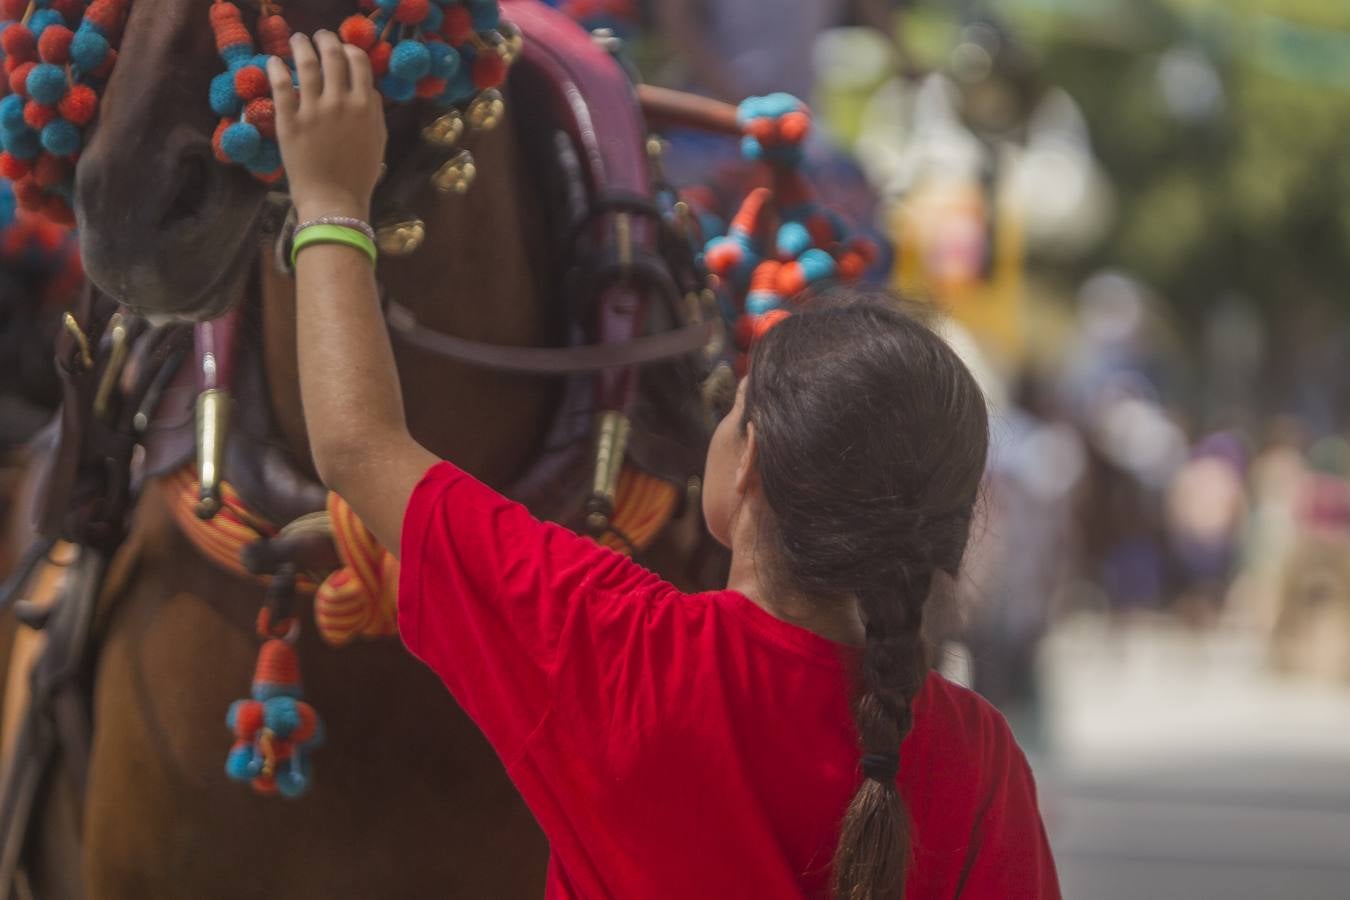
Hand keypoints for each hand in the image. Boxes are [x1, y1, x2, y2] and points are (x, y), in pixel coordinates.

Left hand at [268, 32, 386, 222]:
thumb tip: (366, 89)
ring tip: (297, 40)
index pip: (358, 63)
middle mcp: (339, 102)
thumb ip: (374, 112)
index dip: (350, 49)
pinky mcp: (289, 120)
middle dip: (325, 41)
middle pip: (332, 57)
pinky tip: (274, 62)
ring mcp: (312, 109)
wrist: (333, 200)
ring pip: (306, 64)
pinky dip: (277, 69)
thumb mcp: (378, 141)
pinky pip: (281, 86)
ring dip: (301, 46)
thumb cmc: (359, 175)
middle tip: (319, 37)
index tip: (343, 47)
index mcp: (365, 106)